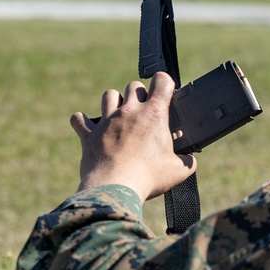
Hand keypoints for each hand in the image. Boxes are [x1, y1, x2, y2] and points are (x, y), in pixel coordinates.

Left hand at [70, 72, 195, 200]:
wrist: (115, 187)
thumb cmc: (148, 177)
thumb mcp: (178, 171)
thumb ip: (187, 161)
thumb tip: (190, 161)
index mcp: (154, 115)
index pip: (162, 81)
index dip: (165, 83)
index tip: (166, 92)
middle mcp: (129, 111)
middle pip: (133, 85)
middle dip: (140, 94)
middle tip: (144, 111)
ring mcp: (107, 121)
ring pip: (108, 94)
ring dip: (114, 101)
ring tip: (119, 116)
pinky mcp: (89, 134)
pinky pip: (79, 119)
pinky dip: (83, 122)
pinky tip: (89, 128)